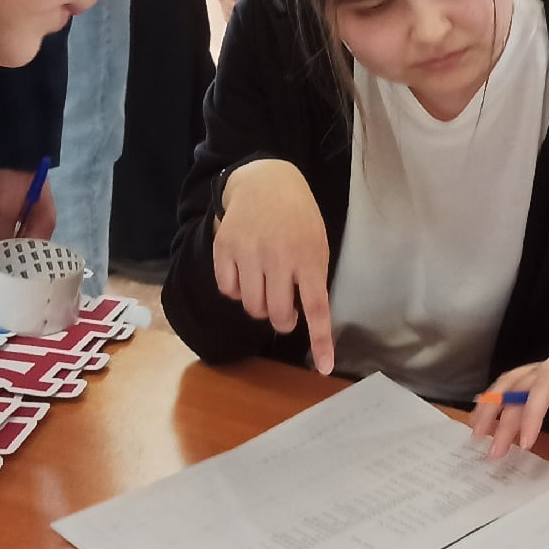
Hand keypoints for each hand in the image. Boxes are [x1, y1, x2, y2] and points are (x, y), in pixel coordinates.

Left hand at [0, 167, 56, 256]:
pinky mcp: (23, 206)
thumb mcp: (3, 211)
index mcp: (43, 228)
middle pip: (20, 250)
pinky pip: (11, 227)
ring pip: (13, 239)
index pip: (27, 259)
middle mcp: (41, 224)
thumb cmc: (13, 180)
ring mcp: (33, 215)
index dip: (5, 265)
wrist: (14, 148)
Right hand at [214, 159, 333, 372]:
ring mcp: (248, 251)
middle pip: (278, 314)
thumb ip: (312, 279)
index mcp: (309, 256)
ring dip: (261, 306)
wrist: (266, 181)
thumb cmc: (298, 220)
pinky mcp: (224, 248)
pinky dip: (237, 290)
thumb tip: (302, 320)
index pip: (317, 307)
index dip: (320, 340)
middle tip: (286, 310)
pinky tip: (246, 272)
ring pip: (252, 307)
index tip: (324, 367)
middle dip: (283, 320)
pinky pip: (228, 291)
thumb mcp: (317, 244)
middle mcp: (278, 256)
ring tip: (266, 287)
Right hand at [469, 344, 548, 458]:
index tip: (526, 443)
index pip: (547, 384)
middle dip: (504, 417)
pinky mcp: (545, 373)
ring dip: (491, 405)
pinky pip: (515, 382)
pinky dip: (497, 398)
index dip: (532, 412)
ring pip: (511, 380)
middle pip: (522, 384)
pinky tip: (482, 415)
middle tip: (494, 451)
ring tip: (477, 434)